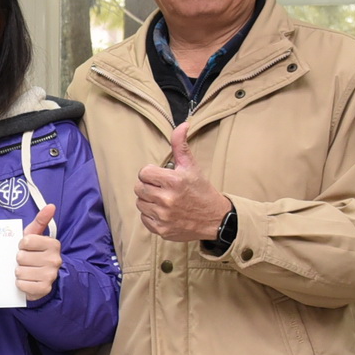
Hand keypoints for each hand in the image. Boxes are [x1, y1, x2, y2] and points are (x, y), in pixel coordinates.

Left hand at [16, 204, 60, 300]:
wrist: (43, 278)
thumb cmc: (35, 253)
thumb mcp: (36, 235)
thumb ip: (41, 220)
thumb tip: (50, 206)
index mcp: (53, 244)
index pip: (26, 241)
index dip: (21, 245)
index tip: (26, 248)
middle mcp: (54, 259)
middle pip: (21, 257)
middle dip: (19, 260)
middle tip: (26, 261)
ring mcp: (50, 275)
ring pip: (20, 271)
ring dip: (19, 272)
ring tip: (26, 271)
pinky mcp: (44, 289)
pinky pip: (22, 285)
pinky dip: (20, 284)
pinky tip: (27, 281)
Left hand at [135, 122, 230, 242]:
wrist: (215, 218)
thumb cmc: (201, 190)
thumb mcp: (191, 166)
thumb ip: (181, 145)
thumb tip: (182, 124)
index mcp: (173, 181)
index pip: (143, 173)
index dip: (151, 173)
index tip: (161, 176)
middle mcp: (166, 199)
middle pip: (139, 188)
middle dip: (149, 186)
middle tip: (162, 188)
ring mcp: (163, 216)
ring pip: (140, 203)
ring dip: (148, 200)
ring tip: (164, 200)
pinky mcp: (160, 230)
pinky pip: (144, 218)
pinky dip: (151, 215)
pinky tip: (164, 211)